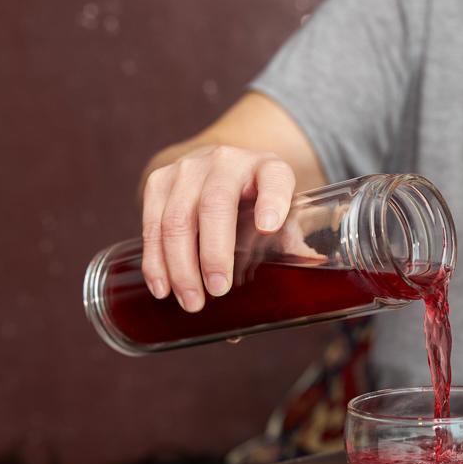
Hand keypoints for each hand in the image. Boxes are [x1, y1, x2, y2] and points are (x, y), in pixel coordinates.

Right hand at [141, 145, 295, 311]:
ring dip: (181, 266)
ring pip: (177, 218)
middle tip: (218, 291)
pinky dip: (155, 260)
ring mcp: (188, 168)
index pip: (274, 178)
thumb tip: (311, 268)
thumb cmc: (257, 200)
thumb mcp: (282, 212)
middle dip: (214, 252)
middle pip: (215, 205)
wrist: (219, 167)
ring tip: (192, 302)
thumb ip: (292, 241)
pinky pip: (151, 223)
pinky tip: (162, 288)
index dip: (272, 200)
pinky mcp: (159, 181)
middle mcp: (227, 161)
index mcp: (267, 168)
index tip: (269, 225)